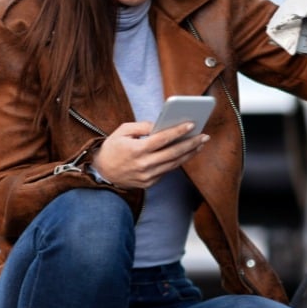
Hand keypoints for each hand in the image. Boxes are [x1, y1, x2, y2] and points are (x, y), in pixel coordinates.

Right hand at [91, 121, 209, 188]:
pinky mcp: (149, 183)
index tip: (191, 124)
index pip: (161, 139)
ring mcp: (147, 176)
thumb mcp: (122, 131)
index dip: (178, 132)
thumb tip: (161, 125)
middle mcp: (143, 165)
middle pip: (173, 153)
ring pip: (174, 164)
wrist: (102, 173)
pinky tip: (187, 153)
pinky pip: (167, 170)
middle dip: (191, 144)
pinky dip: (178, 161)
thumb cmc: (113, 148)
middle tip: (204, 136)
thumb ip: (142, 127)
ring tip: (200, 144)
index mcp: (136, 150)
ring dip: (189, 153)